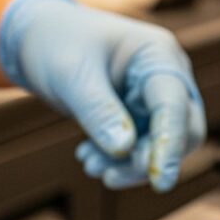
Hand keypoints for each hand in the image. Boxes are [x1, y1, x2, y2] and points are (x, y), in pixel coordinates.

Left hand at [0, 0, 205, 191]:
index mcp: (157, 56)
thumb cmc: (57, 43)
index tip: (159, 181)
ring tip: (89, 165)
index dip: (169, 144)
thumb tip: (124, 150)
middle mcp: (164, 77)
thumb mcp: (72, 75)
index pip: (175, 105)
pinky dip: (115, 160)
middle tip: (108, 177)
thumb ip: (98, 111)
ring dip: (127, 166)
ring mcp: (152, 99)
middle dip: (147, 160)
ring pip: (158, 146)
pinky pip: (138, 149)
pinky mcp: (136, 116)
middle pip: (181, 130)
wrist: (37, 38)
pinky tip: (87, 157)